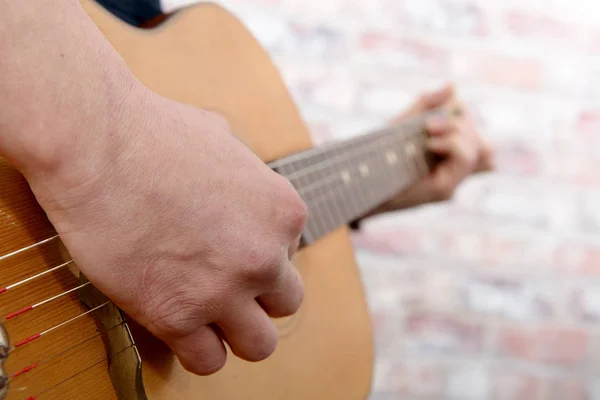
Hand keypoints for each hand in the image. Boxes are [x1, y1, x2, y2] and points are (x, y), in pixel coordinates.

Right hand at [24, 83, 307, 375]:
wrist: (97, 143)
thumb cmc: (152, 133)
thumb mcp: (223, 138)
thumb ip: (244, 169)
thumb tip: (239, 178)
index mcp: (283, 212)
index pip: (290, 254)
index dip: (256, 253)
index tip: (226, 248)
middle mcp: (264, 256)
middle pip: (285, 303)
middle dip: (257, 297)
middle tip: (221, 283)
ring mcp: (224, 290)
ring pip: (259, 344)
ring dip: (236, 334)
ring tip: (206, 315)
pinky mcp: (177, 316)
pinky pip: (208, 362)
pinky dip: (197, 351)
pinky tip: (178, 326)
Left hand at [377, 84, 494, 211]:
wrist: (358, 183)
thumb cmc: (379, 155)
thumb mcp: (404, 124)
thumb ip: (427, 105)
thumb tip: (453, 86)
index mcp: (449, 158)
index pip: (478, 136)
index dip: (463, 118)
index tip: (433, 117)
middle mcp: (455, 174)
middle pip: (483, 142)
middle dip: (460, 124)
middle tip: (429, 125)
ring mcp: (452, 183)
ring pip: (481, 149)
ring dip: (457, 132)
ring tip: (429, 132)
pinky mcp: (443, 191)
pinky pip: (466, 160)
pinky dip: (453, 144)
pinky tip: (430, 144)